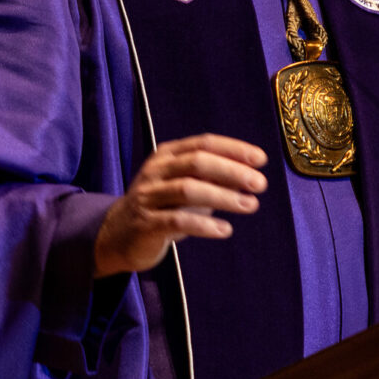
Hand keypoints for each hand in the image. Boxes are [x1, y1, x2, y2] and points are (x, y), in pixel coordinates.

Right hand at [93, 134, 268, 276]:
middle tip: (260, 184)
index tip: (261, 159)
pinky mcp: (145, 223)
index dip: (233, 149)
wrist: (117, 236)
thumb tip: (250, 175)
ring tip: (250, 205)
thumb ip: (212, 179)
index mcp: (167, 155)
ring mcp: (148, 196)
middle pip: (197, 162)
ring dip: (223, 197)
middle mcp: (156, 171)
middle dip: (232, 171)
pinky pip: (178, 220)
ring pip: (188, 189)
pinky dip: (205, 224)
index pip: (203, 143)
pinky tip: (225, 230)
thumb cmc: (161, 207)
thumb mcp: (185, 187)